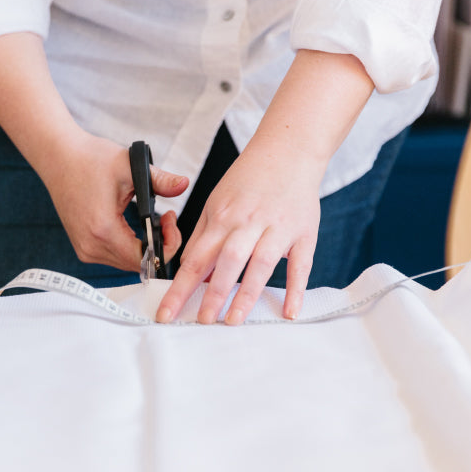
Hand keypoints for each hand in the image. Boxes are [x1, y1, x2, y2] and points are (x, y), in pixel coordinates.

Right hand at [40, 131, 188, 270]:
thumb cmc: (90, 159)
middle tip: (165, 219)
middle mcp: (91, 246)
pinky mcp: (83, 246)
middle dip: (159, 246)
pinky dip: (130, 246)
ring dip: (145, 247)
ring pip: (127, 263)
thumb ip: (161, 180)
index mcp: (103, 230)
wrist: (58, 158)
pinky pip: (114, 257)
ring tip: (153, 220)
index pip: (145, 258)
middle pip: (137, 264)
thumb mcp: (130, 166)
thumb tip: (184, 184)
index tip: (170, 220)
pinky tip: (137, 226)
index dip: (167, 245)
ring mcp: (85, 249)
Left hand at [155, 141, 327, 323]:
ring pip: (261, 264)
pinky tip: (289, 311)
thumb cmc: (249, 180)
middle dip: (213, 294)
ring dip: (247, 294)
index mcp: (222, 217)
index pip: (196, 259)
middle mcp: (249, 223)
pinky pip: (301, 264)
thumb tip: (192, 273)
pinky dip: (296, 288)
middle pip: (228, 262)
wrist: (288, 150)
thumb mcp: (216, 202)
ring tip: (234, 320)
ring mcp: (278, 228)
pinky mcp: (304, 233)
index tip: (166, 312)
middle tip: (201, 321)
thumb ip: (204, 238)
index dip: (180, 288)